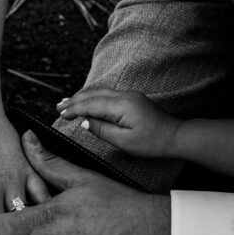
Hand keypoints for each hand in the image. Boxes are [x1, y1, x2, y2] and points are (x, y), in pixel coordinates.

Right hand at [56, 89, 180, 157]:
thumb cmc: (151, 142)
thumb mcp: (124, 142)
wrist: (175, 136)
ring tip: (66, 102)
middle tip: (58, 107)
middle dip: (74, 100)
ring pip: (99, 92)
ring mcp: (129, 95)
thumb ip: (102, 130)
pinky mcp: (131, 98)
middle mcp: (124, 96)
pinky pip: (107, 94)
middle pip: (93, 94)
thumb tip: (84, 122)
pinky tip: (86, 102)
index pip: (91, 105)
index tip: (61, 115)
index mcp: (121, 106)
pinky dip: (93, 97)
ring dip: (82, 97)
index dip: (74, 109)